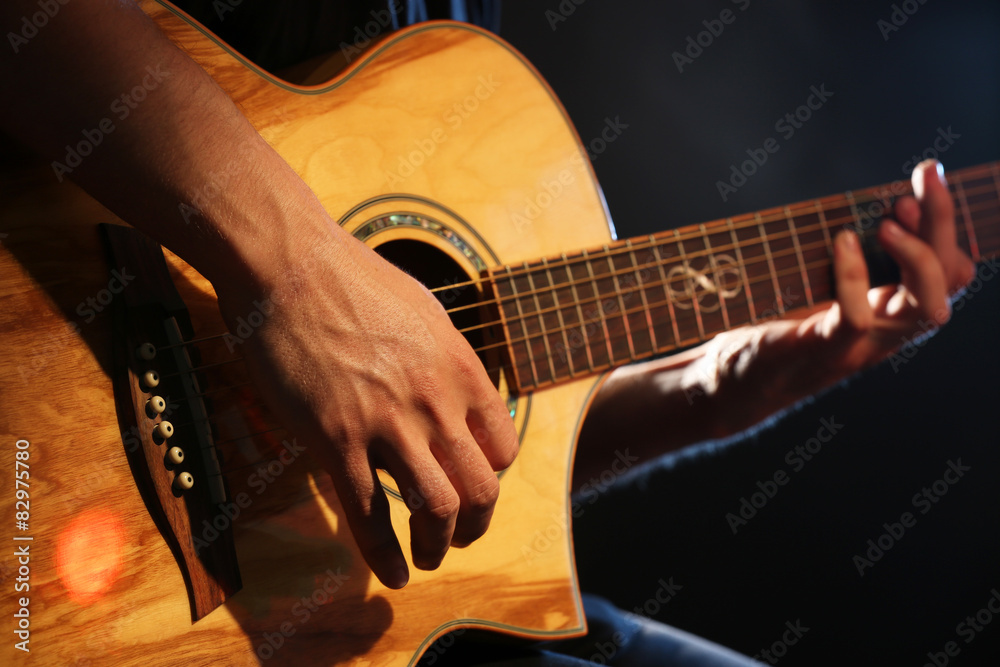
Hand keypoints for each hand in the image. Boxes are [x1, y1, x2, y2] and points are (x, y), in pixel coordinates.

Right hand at [217, 234, 518, 588]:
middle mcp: (435, 400)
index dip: (493, 477)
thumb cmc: (350, 278)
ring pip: (435, 509)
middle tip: (460, 537)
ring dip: (438, 546)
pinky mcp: (335, 438)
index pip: (503, 447)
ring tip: (427, 559)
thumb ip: (444, 357)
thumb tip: (453, 385)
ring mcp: (387, 422)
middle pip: (481, 488)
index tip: (473, 484)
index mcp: (461, 369)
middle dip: (476, 525)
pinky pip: (369, 516)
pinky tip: (393, 574)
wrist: (289, 261)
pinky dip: (385, 556)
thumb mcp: (423, 312)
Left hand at [577, 159, 975, 476]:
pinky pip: (857, 318)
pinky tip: (842, 242)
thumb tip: (859, 208)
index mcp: (891, 312)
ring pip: (924, 307)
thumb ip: (845, 260)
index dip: (946, 226)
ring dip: (916, 257)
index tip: (921, 183)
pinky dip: (854, 276)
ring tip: (888, 220)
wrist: (729, 384)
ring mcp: (859, 346)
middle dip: (943, 221)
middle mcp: (887, 331)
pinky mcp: (823, 351)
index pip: (951, 272)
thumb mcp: (815, 286)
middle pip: (948, 281)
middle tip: (925, 176)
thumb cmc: (772, 328)